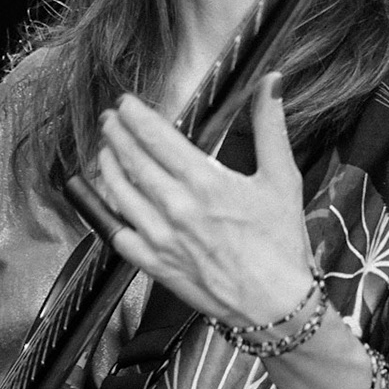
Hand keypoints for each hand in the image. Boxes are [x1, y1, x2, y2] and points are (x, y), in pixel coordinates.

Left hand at [94, 72, 315, 324]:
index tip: (126, 103)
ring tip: (106, 149)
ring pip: (120, 192)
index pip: (156, 138)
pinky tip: (109, 197)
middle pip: (133, 160)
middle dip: (117, 134)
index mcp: (206, 182)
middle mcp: (176, 207)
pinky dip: (110, 211)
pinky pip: (119, 233)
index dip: (136, 117)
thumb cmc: (282, 244)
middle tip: (109, 119)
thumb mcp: (283, 178)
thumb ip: (271, 126)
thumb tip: (272, 82)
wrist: (275, 306)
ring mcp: (161, 238)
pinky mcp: (155, 265)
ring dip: (109, 166)